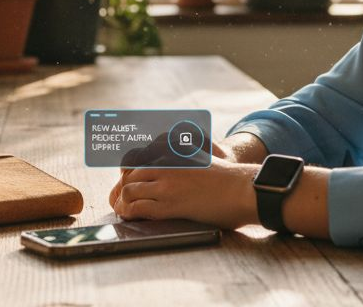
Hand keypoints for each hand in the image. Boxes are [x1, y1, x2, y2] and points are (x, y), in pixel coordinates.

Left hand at [108, 157, 259, 229]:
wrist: (242, 189)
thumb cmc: (224, 175)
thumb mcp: (198, 153)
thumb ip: (178, 151)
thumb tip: (160, 154)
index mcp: (171, 147)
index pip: (134, 156)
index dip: (125, 170)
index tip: (124, 179)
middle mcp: (165, 162)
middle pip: (128, 173)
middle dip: (122, 187)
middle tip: (120, 197)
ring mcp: (167, 182)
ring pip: (129, 190)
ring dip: (123, 201)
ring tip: (124, 208)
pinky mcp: (170, 204)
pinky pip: (138, 208)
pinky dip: (129, 213)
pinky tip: (130, 216)